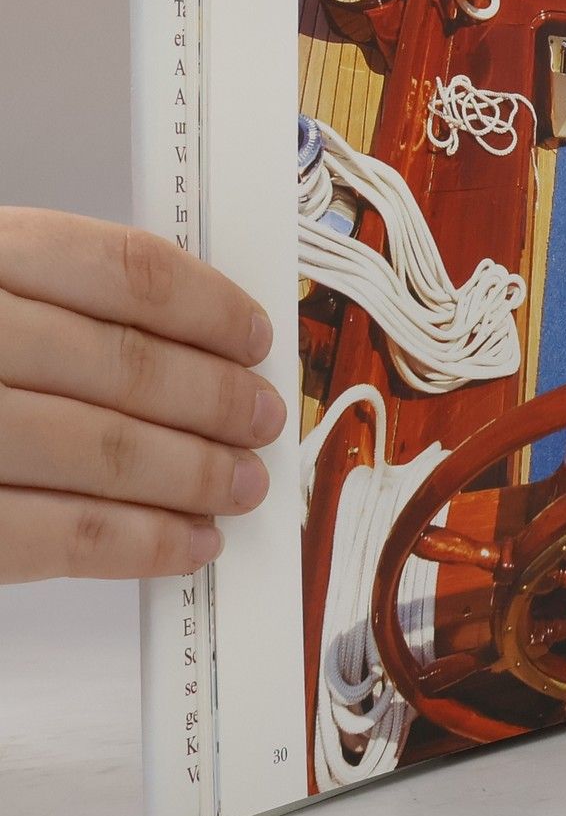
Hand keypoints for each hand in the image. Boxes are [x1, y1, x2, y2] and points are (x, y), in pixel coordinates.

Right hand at [0, 210, 284, 580]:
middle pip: (125, 367)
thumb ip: (54, 304)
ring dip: (194, 476)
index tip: (254, 337)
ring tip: (239, 486)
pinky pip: (53, 537)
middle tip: (262, 420)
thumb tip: (193, 339)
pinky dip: (136, 544)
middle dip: (215, 402)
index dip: (208, 308)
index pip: (121, 271)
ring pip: (103, 453)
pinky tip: (182, 544)